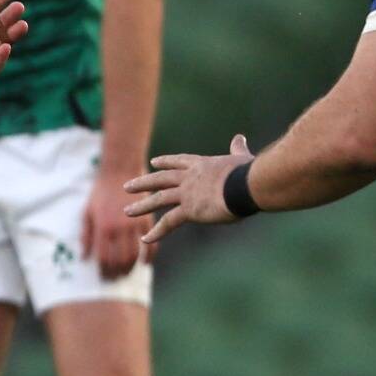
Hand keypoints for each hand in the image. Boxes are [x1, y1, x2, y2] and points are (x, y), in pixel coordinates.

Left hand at [82, 168, 146, 277]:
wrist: (120, 170)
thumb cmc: (100, 191)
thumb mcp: (87, 212)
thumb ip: (85, 236)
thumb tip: (84, 257)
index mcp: (102, 227)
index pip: (103, 258)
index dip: (103, 271)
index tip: (103, 277)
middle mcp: (118, 229)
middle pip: (119, 260)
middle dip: (116, 273)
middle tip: (115, 278)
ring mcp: (134, 225)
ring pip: (135, 255)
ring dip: (131, 267)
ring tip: (127, 272)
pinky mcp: (147, 220)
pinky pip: (151, 243)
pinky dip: (149, 257)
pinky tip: (145, 263)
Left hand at [123, 133, 253, 245]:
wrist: (247, 184)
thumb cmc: (249, 172)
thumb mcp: (241, 157)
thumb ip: (237, 149)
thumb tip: (239, 137)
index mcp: (202, 164)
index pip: (179, 161)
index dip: (165, 162)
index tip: (153, 163)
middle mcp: (190, 177)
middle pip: (161, 178)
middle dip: (143, 183)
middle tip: (127, 186)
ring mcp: (187, 193)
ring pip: (158, 199)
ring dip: (141, 206)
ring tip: (126, 211)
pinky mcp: (189, 210)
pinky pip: (168, 222)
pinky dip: (156, 231)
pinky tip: (145, 238)